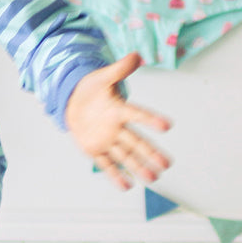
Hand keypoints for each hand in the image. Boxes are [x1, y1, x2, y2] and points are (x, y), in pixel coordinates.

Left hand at [64, 53, 170, 189]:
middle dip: (151, 153)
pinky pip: (106, 164)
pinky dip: (115, 175)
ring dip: (138, 167)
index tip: (168, 126)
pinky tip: (127, 186)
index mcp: (119, 109)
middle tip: (167, 164)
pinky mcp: (95, 150)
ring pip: (125, 155)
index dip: (151, 119)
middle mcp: (117, 128)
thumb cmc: (91, 89)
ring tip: (153, 178)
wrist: (74, 102)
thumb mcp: (101, 77)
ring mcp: (107, 140)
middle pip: (136, 142)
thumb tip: (136, 56)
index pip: (138, 114)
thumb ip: (118, 70)